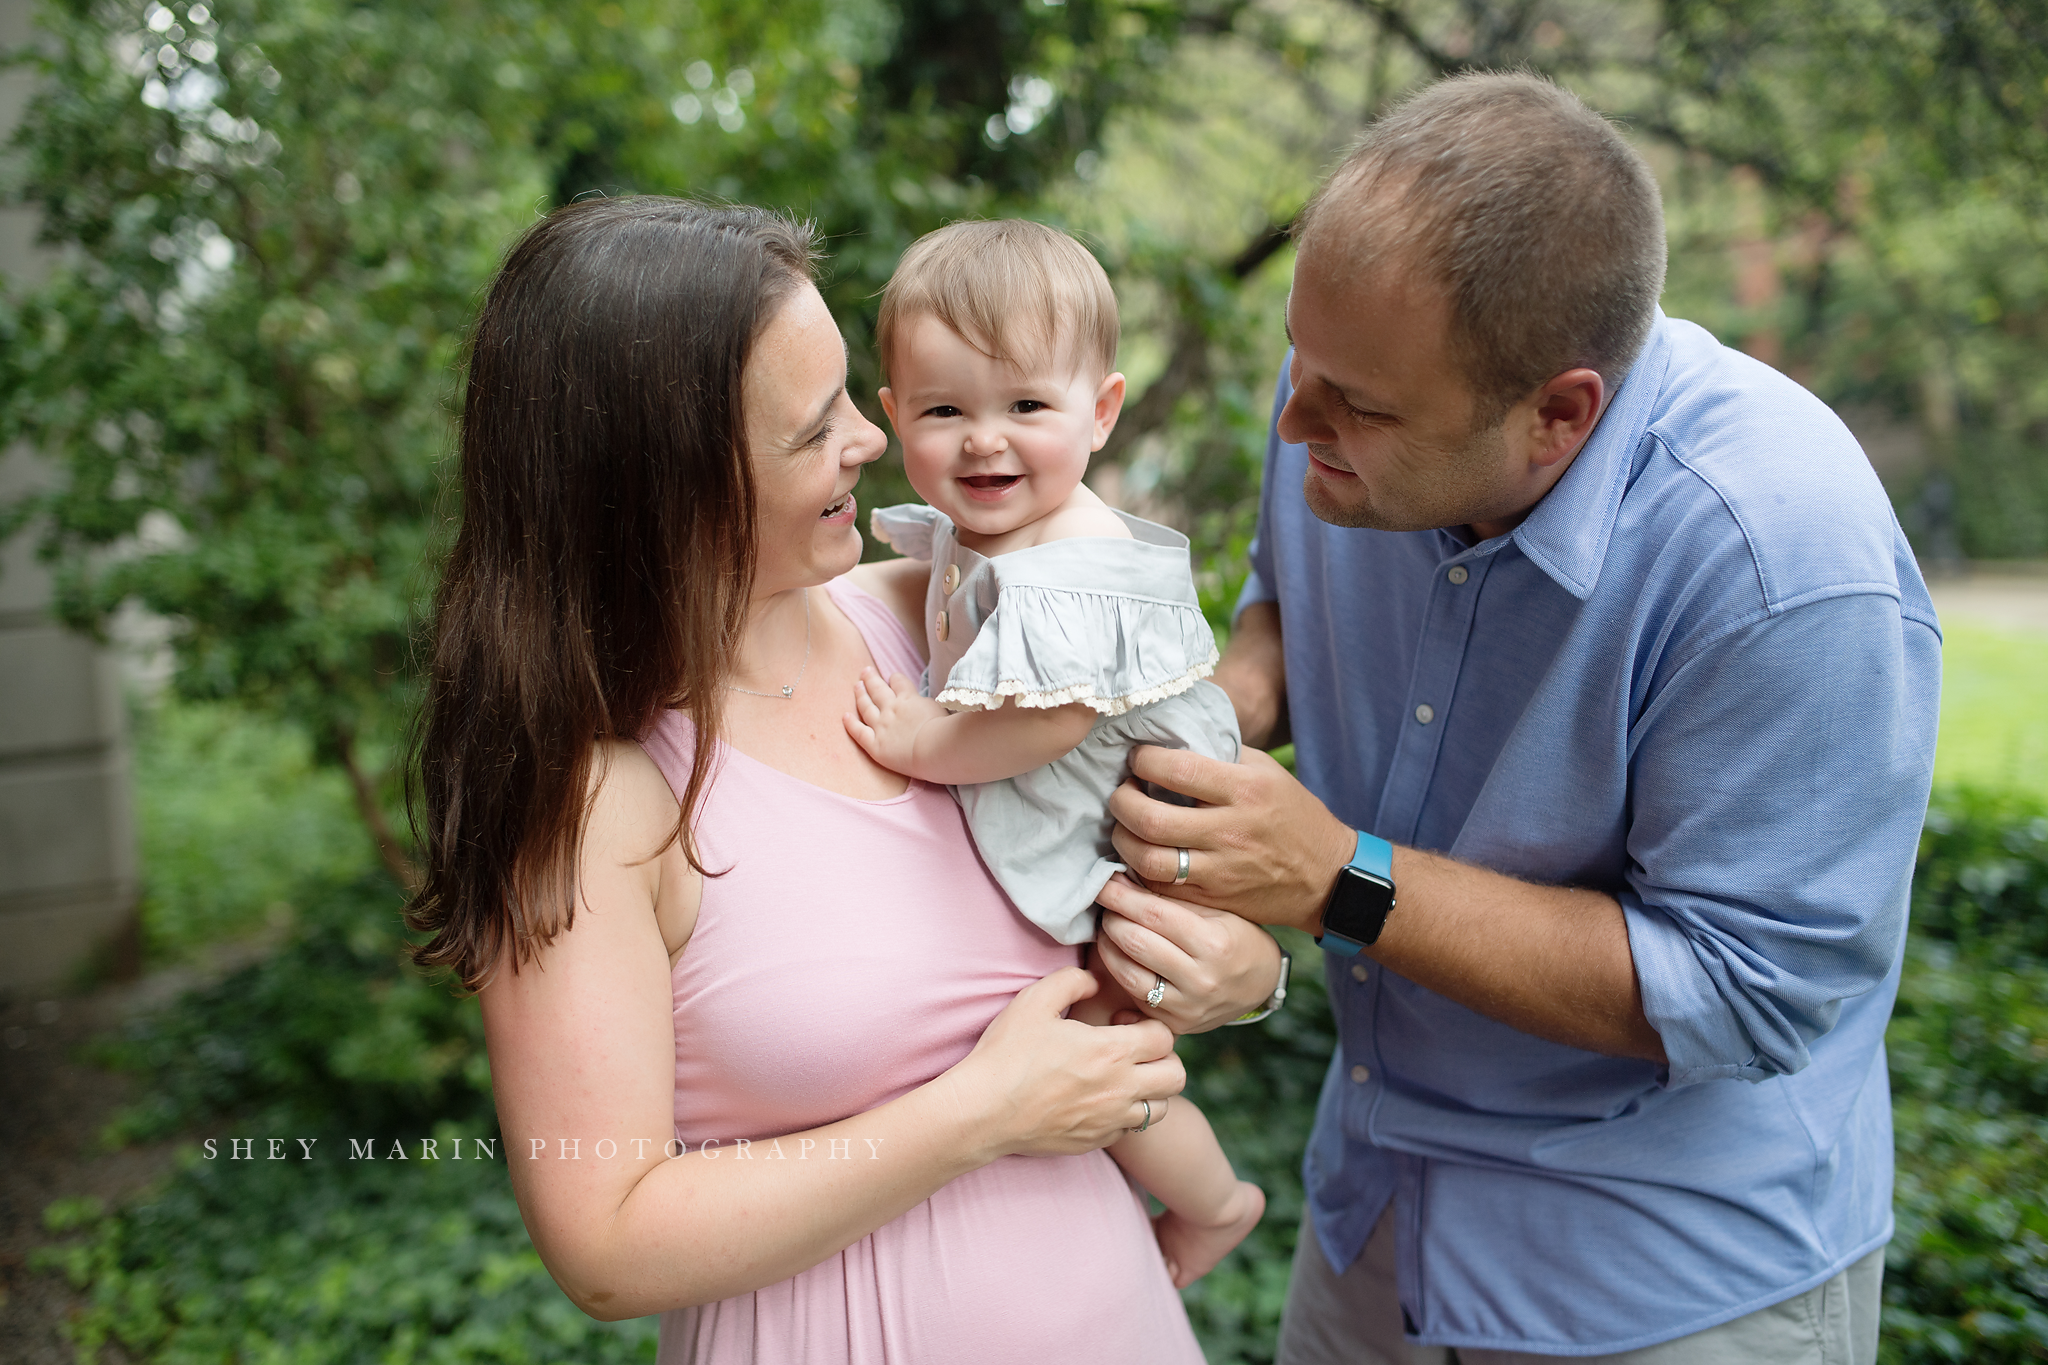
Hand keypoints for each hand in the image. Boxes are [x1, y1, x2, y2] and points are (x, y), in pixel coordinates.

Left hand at [845, 667, 946, 775]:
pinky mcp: (875, 745)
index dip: (895, 679)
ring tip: (857, 686)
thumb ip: (927, 703)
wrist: (934, 749)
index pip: (899, 683)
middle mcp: (892, 709)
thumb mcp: (940, 707)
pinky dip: (851, 723)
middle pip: (878, 689)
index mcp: (909, 699)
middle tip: (865, 671)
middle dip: (871, 679)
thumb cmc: (944, 730)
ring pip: (866, 706)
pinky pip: (859, 731)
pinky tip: (845, 716)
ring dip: (860, 694)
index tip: (892, 677)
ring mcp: (881, 726)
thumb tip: (923, 704)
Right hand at [942, 967, 1184, 1160]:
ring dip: (1149, 1091)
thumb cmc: (1006, 1053)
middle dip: (1163, 1059)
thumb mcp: (1034, 1000)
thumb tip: (1094, 982)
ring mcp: (1109, 1121)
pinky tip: (1098, 1101)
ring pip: (1160, 1110)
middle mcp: (1119, 1089)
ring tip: (1121, 1079)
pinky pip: (1130, 1130)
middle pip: (1176, 1077)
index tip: (1124, 1023)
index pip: (1165, 1038)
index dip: (1150, 1026)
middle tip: (1134, 1052)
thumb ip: (1072, 980)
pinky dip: (1125, 1115)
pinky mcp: (1095, 1142)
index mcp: (1111, 1051)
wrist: (982, 1110)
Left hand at [1095, 874, 1287, 1032]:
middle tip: (1105, 902)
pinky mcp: (1176, 1024)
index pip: (1153, 914)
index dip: (1121, 895)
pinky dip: (1120, 971)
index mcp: (1215, 943)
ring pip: (1127, 974)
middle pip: (1135, 943)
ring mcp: (1188, 1007)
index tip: (1104, 881)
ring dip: (1107, 946)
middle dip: (1111, 917)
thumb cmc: (1237, 936)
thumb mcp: (1216, 909)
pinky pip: (1134, 996)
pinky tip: (1118, 953)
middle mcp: (1201, 980)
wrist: (1261, 982)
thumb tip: (1123, 878)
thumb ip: (1171, 897)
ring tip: (1108, 927)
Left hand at [1107, 745, 1353, 935]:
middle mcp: (1231, 831)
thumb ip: (1222, 757)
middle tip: (1120, 793)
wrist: (1326, 876)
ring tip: (1124, 826)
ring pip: (1149, 861)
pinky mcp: (1215, 899)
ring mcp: (1221, 870)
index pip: (1178, 770)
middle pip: (1152, 819)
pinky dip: (1139, 872)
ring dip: (1123, 841)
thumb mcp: (1267, 772)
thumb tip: (1171, 741)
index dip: (1144, 760)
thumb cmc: (1293, 815)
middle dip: (1122, 802)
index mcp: (1246, 790)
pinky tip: (1137, 855)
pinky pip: (1162, 889)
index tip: (1137, 758)